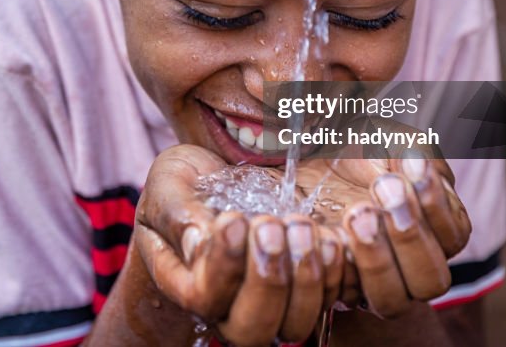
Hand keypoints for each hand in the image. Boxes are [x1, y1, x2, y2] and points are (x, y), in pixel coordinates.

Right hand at [133, 144, 346, 346]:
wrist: (221, 175)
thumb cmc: (187, 181)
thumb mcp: (170, 183)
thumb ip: (177, 214)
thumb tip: (198, 244)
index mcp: (187, 284)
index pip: (203, 300)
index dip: (222, 268)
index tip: (232, 219)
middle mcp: (228, 306)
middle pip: (252, 330)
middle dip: (266, 280)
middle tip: (270, 225)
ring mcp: (272, 303)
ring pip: (296, 324)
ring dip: (305, 277)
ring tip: (300, 225)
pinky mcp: (306, 288)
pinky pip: (330, 299)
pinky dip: (335, 270)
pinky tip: (329, 233)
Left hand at [295, 155, 471, 316]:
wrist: (305, 156)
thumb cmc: (357, 148)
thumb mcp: (391, 139)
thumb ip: (416, 153)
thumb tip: (417, 162)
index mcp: (435, 228)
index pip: (453, 236)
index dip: (435, 205)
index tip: (409, 164)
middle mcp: (408, 262)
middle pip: (430, 281)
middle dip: (411, 237)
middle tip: (383, 190)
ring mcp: (370, 278)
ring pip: (392, 301)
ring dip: (377, 259)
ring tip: (356, 213)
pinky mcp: (334, 283)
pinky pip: (342, 296)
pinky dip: (336, 267)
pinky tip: (324, 229)